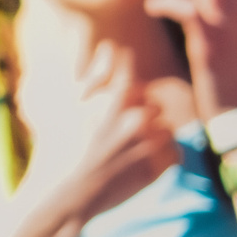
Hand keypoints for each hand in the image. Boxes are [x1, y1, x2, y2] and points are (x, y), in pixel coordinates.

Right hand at [19, 41, 177, 227]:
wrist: (65, 191)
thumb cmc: (60, 144)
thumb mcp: (70, 102)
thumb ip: (95, 71)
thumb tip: (110, 46)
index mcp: (116, 97)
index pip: (136, 82)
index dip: (126, 95)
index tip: (114, 110)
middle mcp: (137, 117)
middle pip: (154, 106)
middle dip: (141, 118)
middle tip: (117, 137)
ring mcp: (148, 144)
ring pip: (167, 130)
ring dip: (153, 139)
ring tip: (127, 153)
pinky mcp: (157, 169)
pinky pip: (176, 154)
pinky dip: (163, 160)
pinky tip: (139, 165)